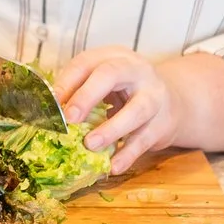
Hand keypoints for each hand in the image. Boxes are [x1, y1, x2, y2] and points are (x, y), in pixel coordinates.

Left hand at [52, 47, 179, 172]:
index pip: (86, 62)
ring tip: (90, 145)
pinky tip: (113, 166)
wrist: (173, 102)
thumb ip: (80, 92)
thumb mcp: (105, 84)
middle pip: (111, 74)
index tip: (52, 103)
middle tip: (69, 118)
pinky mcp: (163, 122)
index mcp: (113, 57)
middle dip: (87, 96)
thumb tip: (50, 113)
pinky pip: (145, 139)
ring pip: (136, 110)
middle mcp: (136, 70)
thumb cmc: (126, 92)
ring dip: (112, 129)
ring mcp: (154, 95)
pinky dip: (128, 154)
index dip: (67, 82)